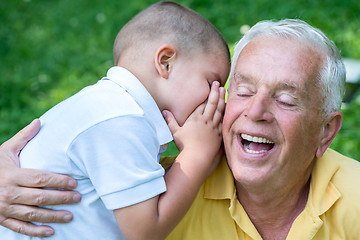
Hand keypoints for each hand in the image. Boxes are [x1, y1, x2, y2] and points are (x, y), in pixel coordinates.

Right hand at [0, 119, 80, 236]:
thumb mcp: (6, 150)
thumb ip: (23, 138)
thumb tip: (39, 121)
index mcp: (12, 175)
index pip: (40, 179)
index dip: (58, 181)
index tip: (74, 182)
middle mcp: (8, 193)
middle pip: (39, 197)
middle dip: (61, 198)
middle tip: (78, 198)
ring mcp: (4, 208)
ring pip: (32, 214)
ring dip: (53, 216)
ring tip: (71, 216)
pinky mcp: (2, 219)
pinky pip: (20, 228)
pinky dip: (35, 232)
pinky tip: (51, 232)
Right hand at [163, 81, 224, 168]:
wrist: (197, 158)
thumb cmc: (184, 145)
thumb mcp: (175, 132)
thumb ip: (170, 121)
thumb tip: (164, 111)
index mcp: (196, 118)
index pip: (203, 103)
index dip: (207, 93)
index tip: (211, 85)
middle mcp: (206, 121)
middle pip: (212, 104)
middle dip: (216, 93)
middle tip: (218, 84)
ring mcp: (214, 128)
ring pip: (219, 111)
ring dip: (222, 100)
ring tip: (224, 92)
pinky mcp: (219, 135)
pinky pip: (223, 122)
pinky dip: (225, 114)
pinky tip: (227, 111)